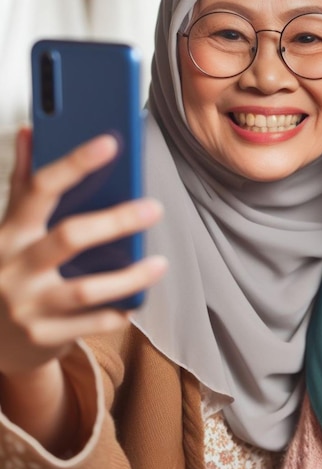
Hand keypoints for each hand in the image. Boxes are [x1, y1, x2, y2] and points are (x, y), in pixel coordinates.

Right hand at [0, 128, 166, 375]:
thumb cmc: (10, 270)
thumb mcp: (10, 229)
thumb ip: (24, 186)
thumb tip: (32, 132)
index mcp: (8, 232)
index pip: (40, 189)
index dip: (75, 163)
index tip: (111, 143)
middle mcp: (13, 266)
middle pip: (69, 236)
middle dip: (116, 220)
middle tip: (154, 208)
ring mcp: (25, 305)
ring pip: (85, 289)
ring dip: (129, 277)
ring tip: (160, 263)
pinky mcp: (41, 336)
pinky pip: (90, 323)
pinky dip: (118, 311)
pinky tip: (138, 300)